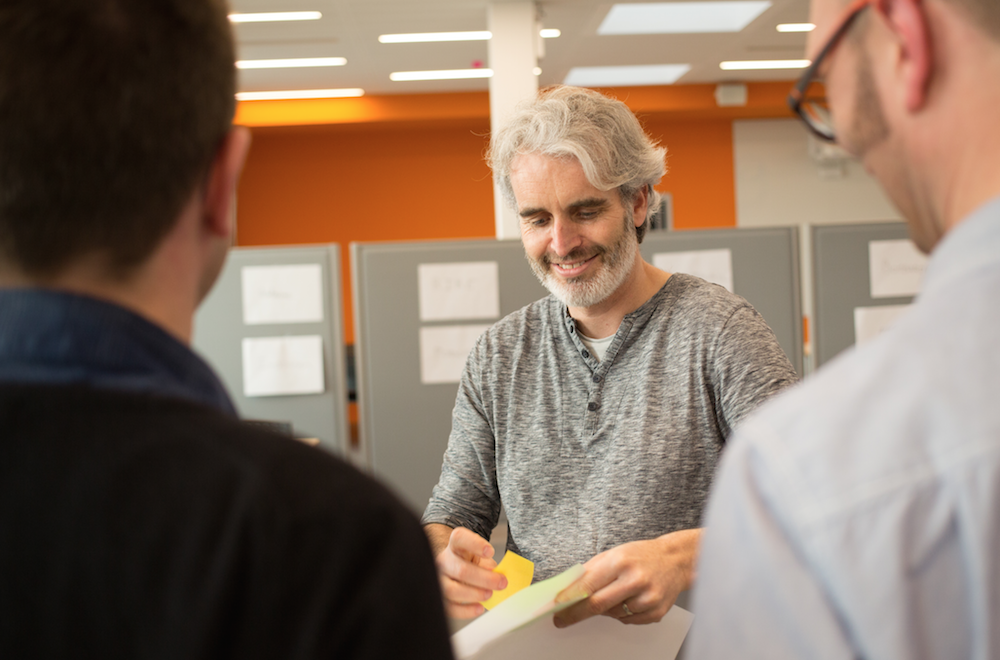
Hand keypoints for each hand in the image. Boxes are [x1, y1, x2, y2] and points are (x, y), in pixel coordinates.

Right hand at [432, 526, 507, 618]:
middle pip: (461, 570)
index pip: (460, 538)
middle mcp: (444, 561)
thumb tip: (496, 577)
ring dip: (474, 594)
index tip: (490, 551)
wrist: (454, 569)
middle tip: (501, 583)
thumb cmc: (470, 562)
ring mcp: (439, 580)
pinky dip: (466, 611)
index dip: (475, 544)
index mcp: (455, 545)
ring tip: (489, 594)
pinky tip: (479, 608)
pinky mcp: (439, 597)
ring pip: (452, 590)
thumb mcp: (480, 557)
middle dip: (484, 579)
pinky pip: (449, 608)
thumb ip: (488, 564)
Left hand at [552, 528, 700, 627]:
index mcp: (621, 562)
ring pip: (612, 614)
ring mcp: (647, 598)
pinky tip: (630, 599)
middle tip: (562, 619)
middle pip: (597, 605)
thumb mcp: (613, 554)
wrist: (675, 561)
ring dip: (605, 609)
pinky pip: (628, 620)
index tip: (555, 607)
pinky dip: (622, 613)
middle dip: (576, 614)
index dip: (569, 599)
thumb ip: (590, 572)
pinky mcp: (656, 612)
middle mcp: (635, 580)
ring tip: (616, 592)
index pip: (588, 585)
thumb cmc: (641, 556)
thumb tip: (567, 590)